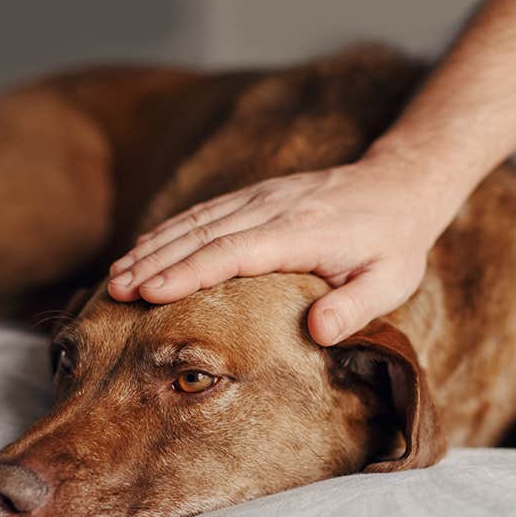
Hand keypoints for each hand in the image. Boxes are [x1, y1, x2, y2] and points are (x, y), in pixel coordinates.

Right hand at [106, 155, 451, 344]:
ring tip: (117, 276)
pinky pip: (206, 212)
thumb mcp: (390, 282)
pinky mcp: (257, 194)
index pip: (233, 252)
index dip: (188, 272)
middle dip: (154, 262)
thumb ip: (355, 308)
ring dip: (154, 246)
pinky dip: (171, 230)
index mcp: (300, 233)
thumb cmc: (394, 243)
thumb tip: (318, 332)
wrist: (399, 184)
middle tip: (116, 290)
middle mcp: (272, 208)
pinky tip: (145, 248)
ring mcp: (261, 197)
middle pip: (202, 234)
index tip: (150, 293)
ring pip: (196, 220)